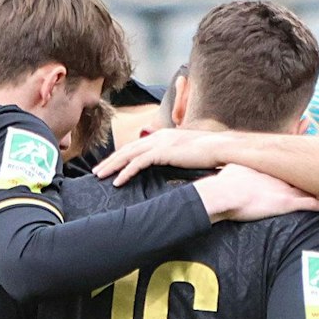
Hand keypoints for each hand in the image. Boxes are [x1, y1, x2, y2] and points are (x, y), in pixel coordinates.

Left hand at [94, 127, 233, 185]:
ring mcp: (159, 143)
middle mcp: (158, 136)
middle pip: (127, 149)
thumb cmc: (209, 153)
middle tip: (97, 171)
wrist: (221, 148)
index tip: (110, 165)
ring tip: (100, 176)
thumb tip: (171, 165)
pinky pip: (138, 163)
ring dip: (112, 166)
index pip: (136, 146)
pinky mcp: (162, 152)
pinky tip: (117, 182)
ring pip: (128, 155)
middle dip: (110, 160)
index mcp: (163, 135)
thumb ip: (176, 156)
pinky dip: (126, 172)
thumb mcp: (188, 153)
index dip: (121, 156)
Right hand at [192, 164, 318, 222]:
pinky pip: (311, 205)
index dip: (300, 164)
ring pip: (311, 189)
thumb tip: (234, 168)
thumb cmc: (225, 183)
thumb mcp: (233, 168)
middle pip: (305, 174)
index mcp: (269, 167)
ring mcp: (286, 189)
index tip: (308, 163)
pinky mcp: (288, 203)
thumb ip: (240, 168)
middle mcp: (281, 176)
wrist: (226, 194)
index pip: (290, 163)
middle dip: (316, 174)